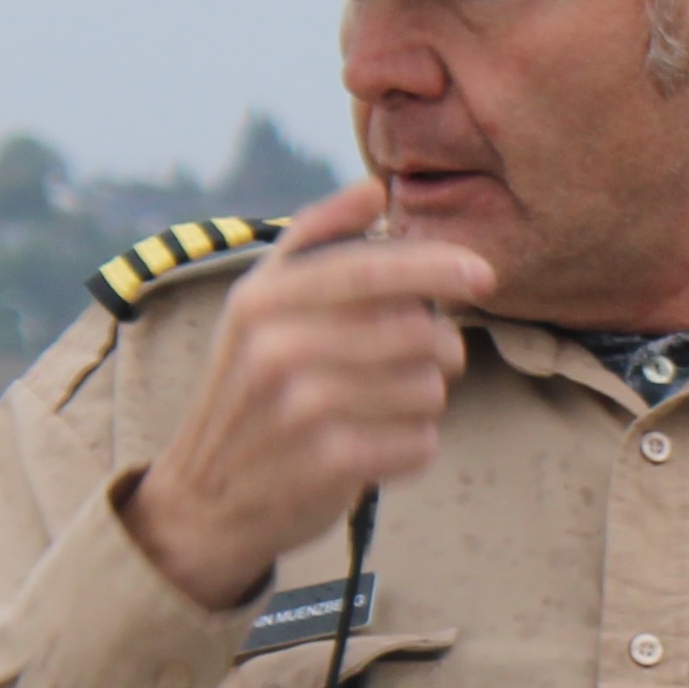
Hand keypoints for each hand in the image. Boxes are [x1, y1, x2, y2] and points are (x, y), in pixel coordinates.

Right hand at [119, 175, 491, 611]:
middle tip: (436, 358)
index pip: (369, 268)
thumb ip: (315, 243)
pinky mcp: (325, 464)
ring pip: (427, 387)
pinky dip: (415, 446)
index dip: (435, 266)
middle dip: (444, 345)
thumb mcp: (258, 306)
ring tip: (391, 406)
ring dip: (429, 400)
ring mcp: (298, 408)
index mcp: (261, 298)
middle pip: (413, 329)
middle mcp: (273, 347)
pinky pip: (420, 442)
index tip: (484, 274)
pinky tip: (382, 446)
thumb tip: (375, 187)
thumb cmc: (251, 389)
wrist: (204, 499)